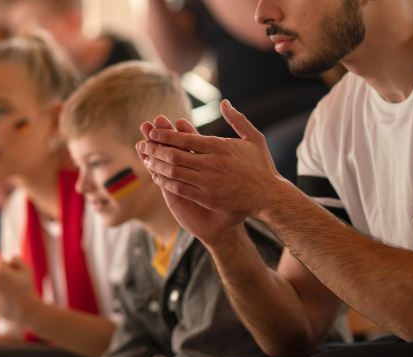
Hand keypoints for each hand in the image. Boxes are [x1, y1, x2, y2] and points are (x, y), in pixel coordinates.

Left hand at [0, 258, 39, 322]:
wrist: (25, 310)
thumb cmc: (28, 288)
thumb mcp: (27, 270)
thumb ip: (17, 260)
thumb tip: (8, 258)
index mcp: (0, 270)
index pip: (1, 261)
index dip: (10, 266)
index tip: (17, 274)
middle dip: (1, 272)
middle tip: (12, 282)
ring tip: (9, 291)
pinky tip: (4, 297)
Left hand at [137, 100, 281, 219]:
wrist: (268, 196)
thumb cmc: (262, 167)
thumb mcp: (254, 138)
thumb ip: (237, 119)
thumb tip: (224, 102)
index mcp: (220, 147)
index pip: (185, 138)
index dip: (166, 134)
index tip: (153, 131)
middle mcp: (212, 163)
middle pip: (175, 154)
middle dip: (156, 149)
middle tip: (143, 144)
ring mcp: (209, 182)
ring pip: (174, 172)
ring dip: (157, 166)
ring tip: (146, 160)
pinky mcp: (207, 198)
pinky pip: (180, 189)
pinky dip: (166, 183)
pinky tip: (158, 178)